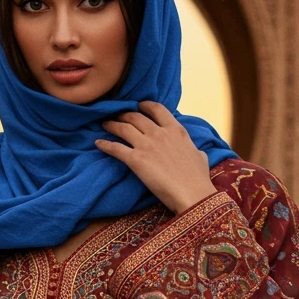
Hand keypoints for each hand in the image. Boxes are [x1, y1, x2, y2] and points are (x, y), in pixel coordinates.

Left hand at [95, 100, 217, 213]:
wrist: (192, 193)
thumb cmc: (198, 178)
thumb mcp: (200, 156)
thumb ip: (193, 149)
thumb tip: (196, 152)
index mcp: (176, 130)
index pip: (157, 109)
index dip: (145, 105)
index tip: (138, 105)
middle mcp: (159, 133)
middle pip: (136, 116)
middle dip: (124, 114)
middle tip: (116, 115)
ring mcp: (147, 145)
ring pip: (123, 128)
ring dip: (112, 124)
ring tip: (105, 124)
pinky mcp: (136, 160)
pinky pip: (116, 148)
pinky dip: (105, 144)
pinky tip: (98, 143)